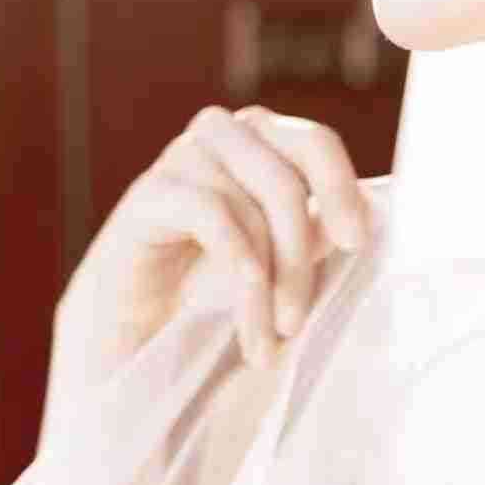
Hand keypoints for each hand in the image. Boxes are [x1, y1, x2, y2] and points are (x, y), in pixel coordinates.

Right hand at [78, 105, 370, 369]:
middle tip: (298, 319)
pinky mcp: (146, 196)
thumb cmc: (211, 303)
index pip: (313, 142)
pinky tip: (247, 316)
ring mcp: (179, 161)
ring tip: (267, 342)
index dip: (340, 187)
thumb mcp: (278, 270)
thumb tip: (355, 221)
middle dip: (300, 252)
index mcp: (260, 145)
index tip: (356, 242)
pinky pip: (209, 212)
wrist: (128, 345)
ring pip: (247, 202)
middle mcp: (220, 139)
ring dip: (267, 280)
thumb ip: (314, 238)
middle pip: (284, 174)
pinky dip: (238, 267)